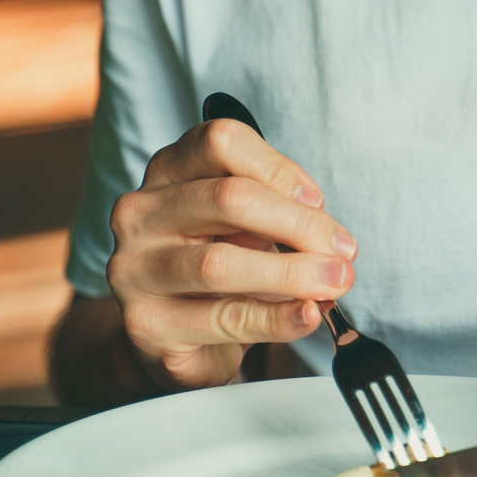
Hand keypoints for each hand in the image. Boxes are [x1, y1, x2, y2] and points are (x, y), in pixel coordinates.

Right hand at [107, 118, 356, 389]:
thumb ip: (274, 216)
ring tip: (333, 283)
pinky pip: (223, 319)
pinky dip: (276, 318)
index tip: (316, 200)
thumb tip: (329, 237)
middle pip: (227, 198)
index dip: (277, 167)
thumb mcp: (241, 224)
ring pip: (219, 263)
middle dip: (298, 224)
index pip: (221, 142)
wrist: (170, 333)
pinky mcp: (146, 324)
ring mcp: (135, 269)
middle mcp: (141, 212)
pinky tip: (306, 314)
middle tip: (342, 250)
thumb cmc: (214, 262)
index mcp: (168, 170)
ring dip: (291, 273)